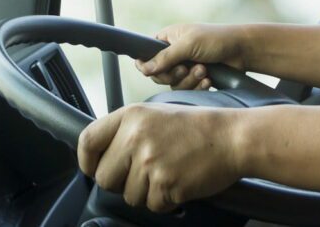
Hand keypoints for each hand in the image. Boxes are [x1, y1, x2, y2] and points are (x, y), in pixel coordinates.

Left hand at [77, 103, 243, 212]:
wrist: (233, 138)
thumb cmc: (198, 128)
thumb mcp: (158, 114)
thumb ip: (127, 131)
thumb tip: (101, 156)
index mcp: (132, 116)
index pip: (88, 141)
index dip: (86, 160)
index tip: (94, 167)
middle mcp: (136, 137)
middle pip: (104, 177)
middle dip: (121, 182)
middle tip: (145, 172)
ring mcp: (150, 162)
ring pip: (128, 196)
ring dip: (147, 192)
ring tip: (169, 172)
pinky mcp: (165, 184)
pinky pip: (152, 205)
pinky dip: (165, 200)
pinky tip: (179, 181)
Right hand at [136, 23, 247, 89]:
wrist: (243, 50)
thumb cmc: (216, 39)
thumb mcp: (188, 45)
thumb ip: (165, 57)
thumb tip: (144, 69)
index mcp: (168, 38)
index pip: (146, 55)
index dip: (148, 66)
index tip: (156, 71)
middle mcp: (174, 53)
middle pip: (159, 75)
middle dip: (174, 75)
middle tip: (186, 69)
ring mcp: (185, 67)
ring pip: (174, 85)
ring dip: (189, 81)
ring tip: (204, 71)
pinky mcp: (196, 79)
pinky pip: (188, 91)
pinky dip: (198, 87)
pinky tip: (209, 80)